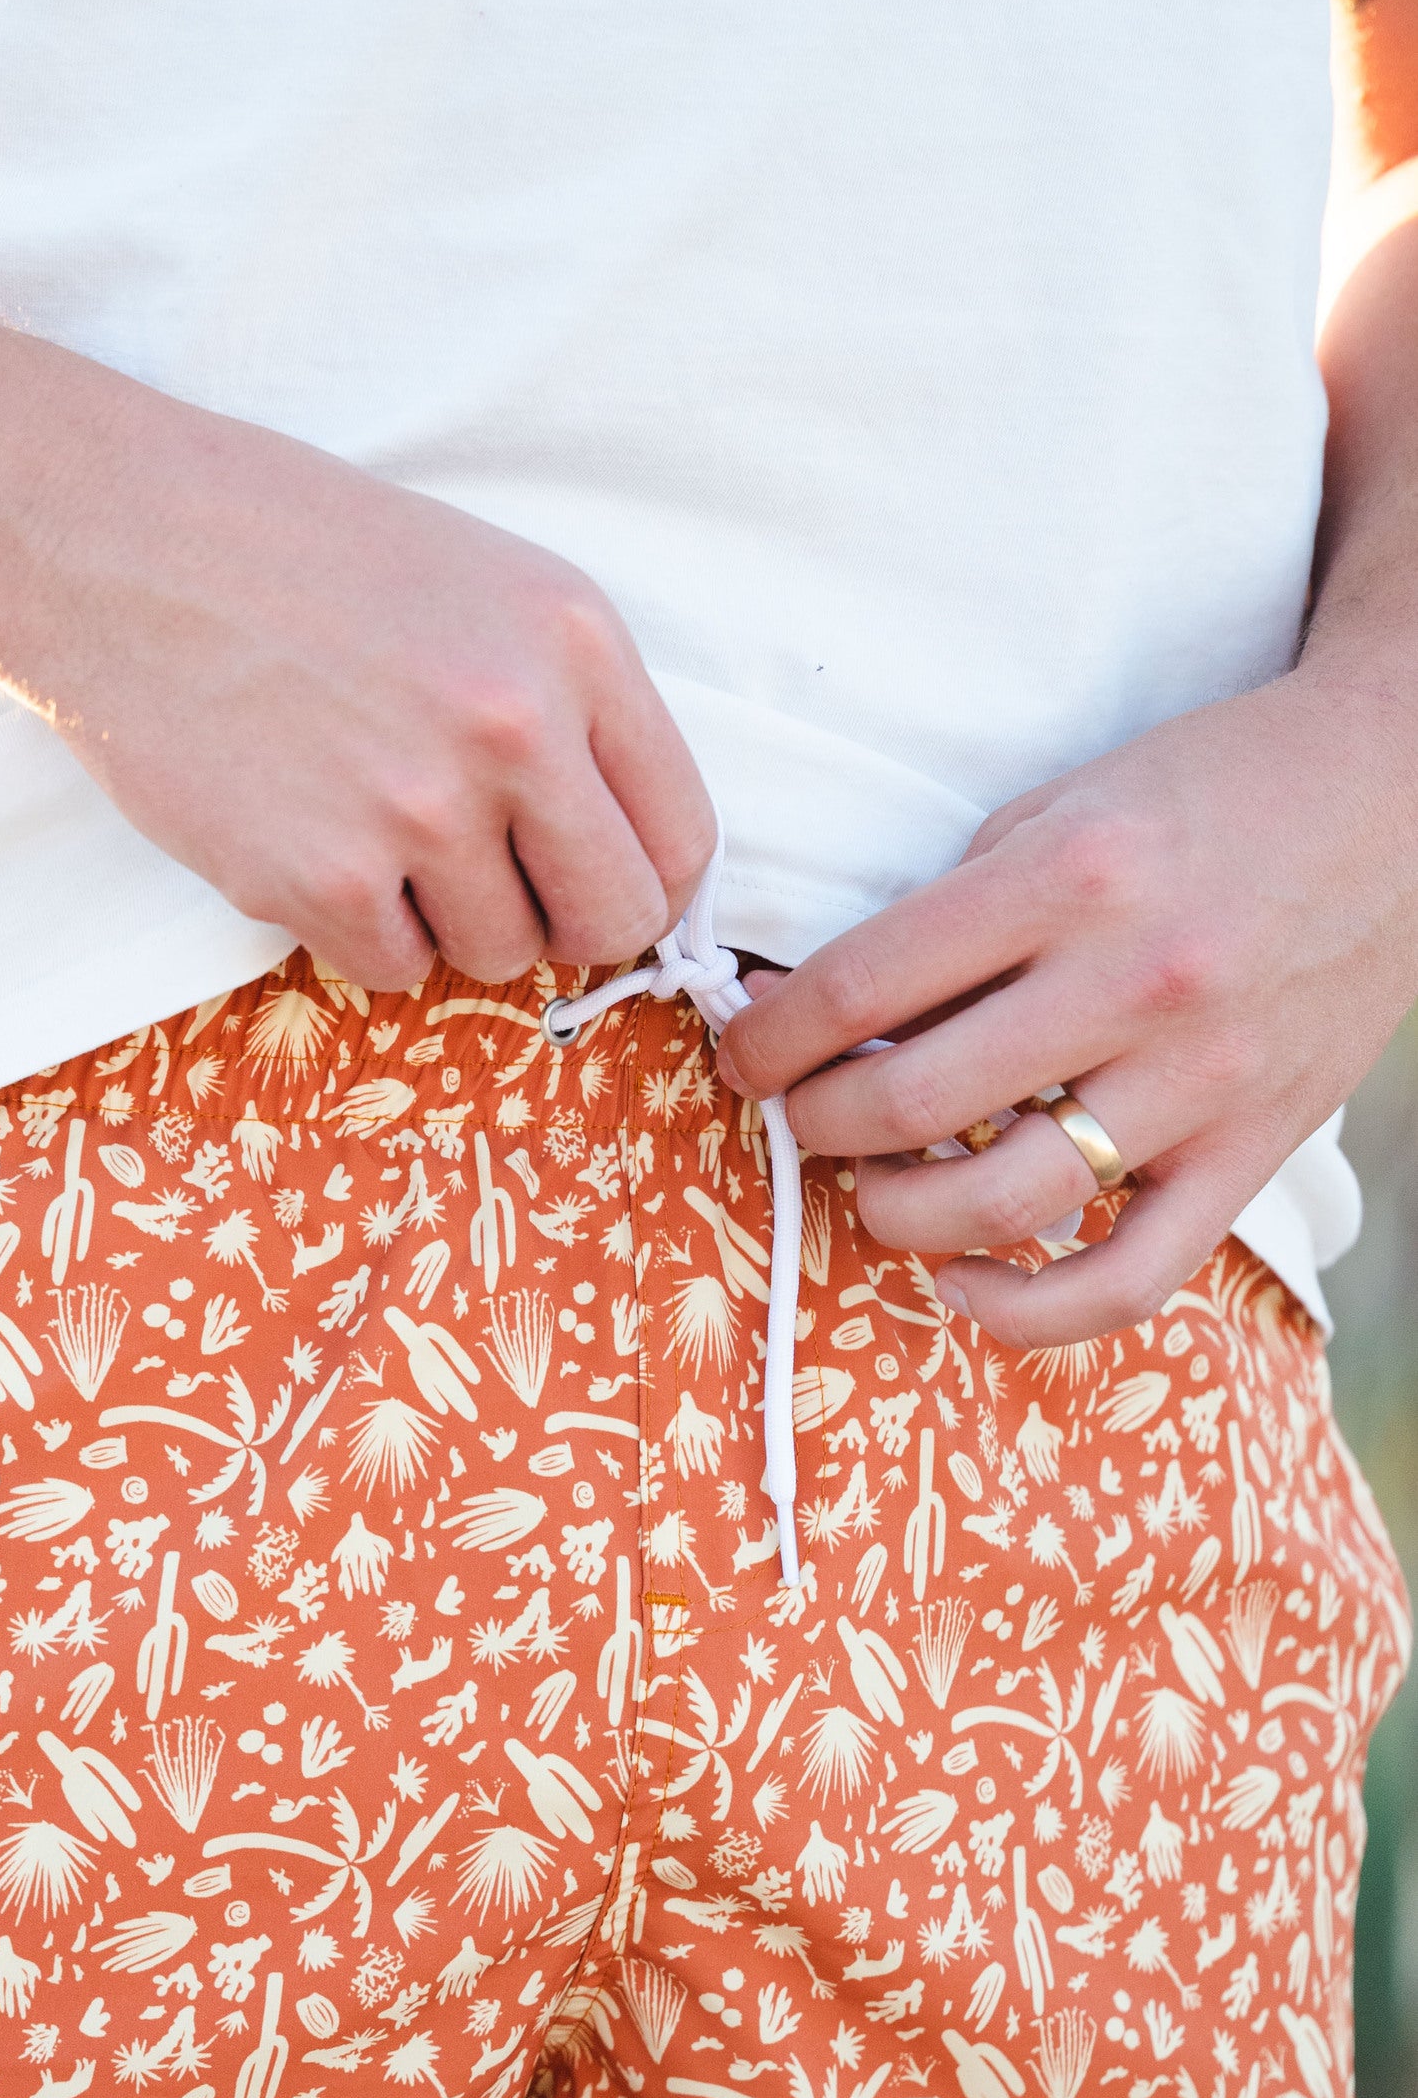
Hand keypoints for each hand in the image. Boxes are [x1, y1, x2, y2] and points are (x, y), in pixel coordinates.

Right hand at [0, 410, 715, 991]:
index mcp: (572, 638)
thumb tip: (621, 849)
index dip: (644, 877)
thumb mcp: (475, 579)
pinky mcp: (320, 875)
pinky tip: (310, 840)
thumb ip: (566, 702)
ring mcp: (418, 808)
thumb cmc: (292, 551)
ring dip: (446, 917)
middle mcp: (514, 725)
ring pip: (498, 953)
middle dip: (562, 923)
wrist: (119, 542)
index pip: (680, 833)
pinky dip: (359, 929)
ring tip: (373, 828)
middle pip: (611, 919)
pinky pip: (393, 966)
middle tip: (498, 886)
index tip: (595, 880)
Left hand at [713, 665, 1417, 1345]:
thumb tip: (820, 1004)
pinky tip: (965, 1281)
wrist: (1396, 789)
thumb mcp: (1061, 803)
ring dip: (896, 1211)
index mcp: (1069, 876)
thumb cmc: (1209, 790)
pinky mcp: (1253, 1148)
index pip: (860, 986)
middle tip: (799, 1114)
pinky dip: (1028, 1308)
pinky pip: (1129, 1279)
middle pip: (909, 1102)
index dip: (769, 1038)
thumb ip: (954, 906)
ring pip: (1001, 1200)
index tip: (745, 1054)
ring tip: (871, 1184)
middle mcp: (1133, 981)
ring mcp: (1200, 1078)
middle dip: (817, 1123)